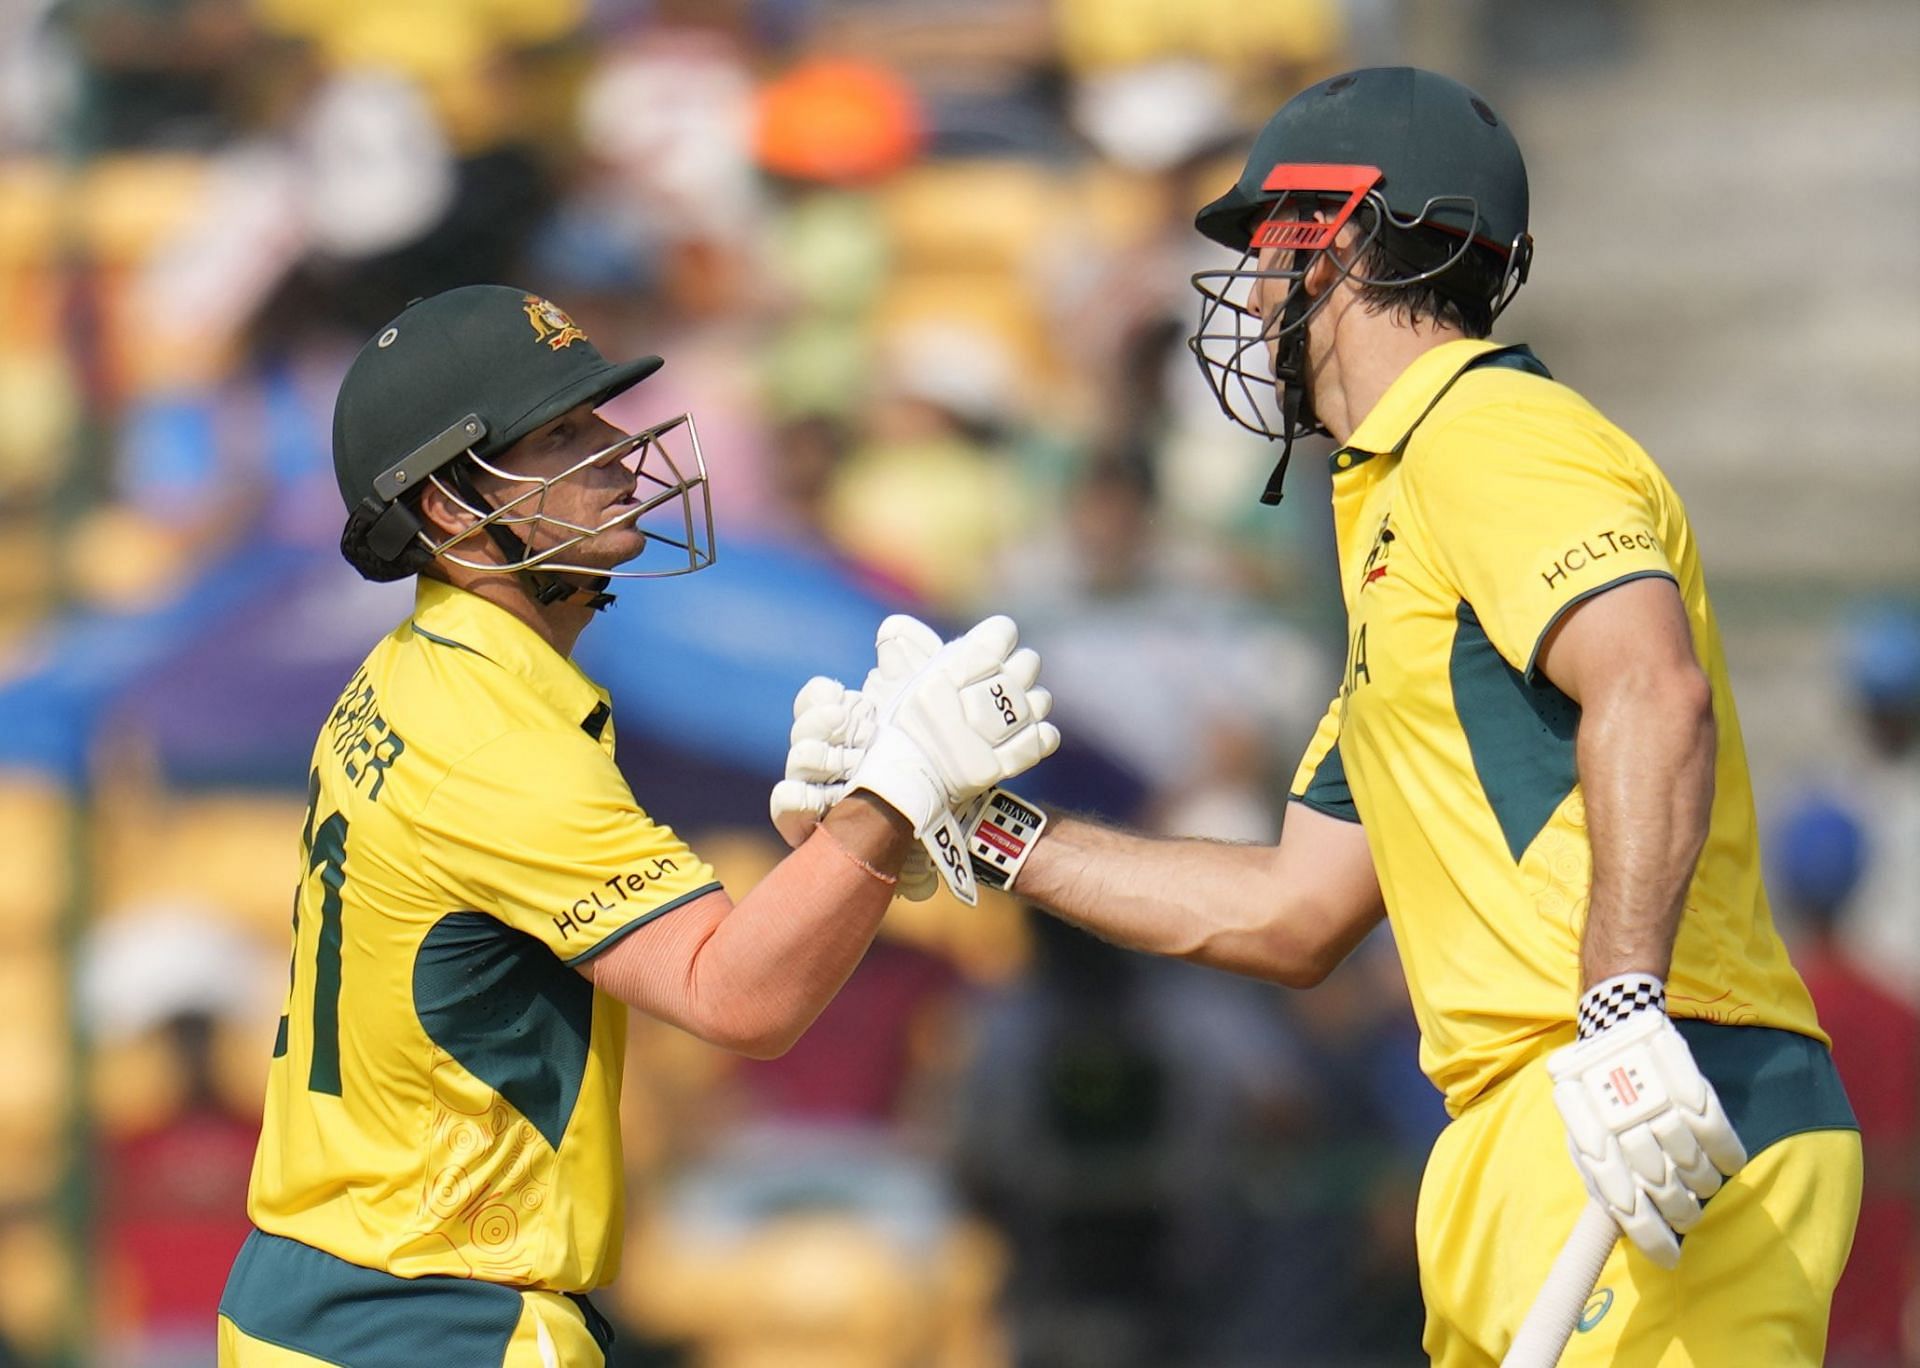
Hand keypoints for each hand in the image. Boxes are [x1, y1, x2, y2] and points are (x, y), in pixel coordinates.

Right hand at [769, 616, 942, 897]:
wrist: (940, 823)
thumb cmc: (928, 764)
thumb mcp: (932, 706)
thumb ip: (918, 661)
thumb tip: (892, 629)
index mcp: (845, 725)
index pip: (814, 698)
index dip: (831, 698)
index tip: (865, 708)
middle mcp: (823, 754)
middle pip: (806, 723)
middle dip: (837, 724)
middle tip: (870, 736)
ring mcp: (814, 789)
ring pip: (799, 757)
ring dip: (830, 759)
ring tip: (863, 769)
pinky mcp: (810, 826)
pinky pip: (785, 804)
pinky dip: (800, 797)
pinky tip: (828, 798)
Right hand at [849, 614, 1056, 839]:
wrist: (896, 783)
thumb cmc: (897, 726)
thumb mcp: (895, 681)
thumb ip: (906, 649)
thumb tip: (898, 627)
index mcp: (947, 671)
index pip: (1000, 633)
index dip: (1001, 635)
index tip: (996, 645)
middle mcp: (971, 699)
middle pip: (1027, 665)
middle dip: (1021, 667)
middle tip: (1007, 678)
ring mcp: (988, 735)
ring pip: (1037, 702)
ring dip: (1033, 702)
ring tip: (1018, 709)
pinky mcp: (996, 767)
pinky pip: (1038, 742)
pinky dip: (1042, 735)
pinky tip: (1037, 731)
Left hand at [1547, 980, 1746, 1267]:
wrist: (1614, 1029)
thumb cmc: (1598, 1094)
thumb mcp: (1583, 1132)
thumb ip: (1600, 1176)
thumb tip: (1623, 1225)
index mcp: (1590, 1139)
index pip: (1623, 1203)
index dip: (1650, 1237)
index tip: (1670, 1259)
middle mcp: (1621, 1123)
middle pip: (1663, 1188)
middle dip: (1681, 1212)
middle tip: (1688, 1216)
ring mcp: (1655, 1101)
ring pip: (1692, 1164)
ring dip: (1703, 1185)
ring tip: (1702, 1186)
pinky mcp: (1685, 1080)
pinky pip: (1716, 1131)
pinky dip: (1727, 1155)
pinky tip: (1729, 1164)